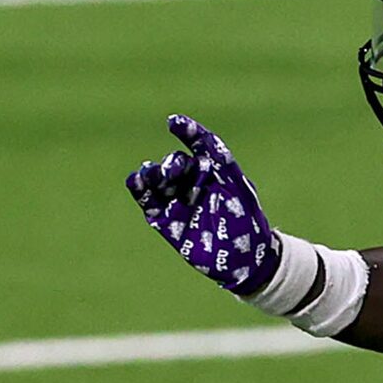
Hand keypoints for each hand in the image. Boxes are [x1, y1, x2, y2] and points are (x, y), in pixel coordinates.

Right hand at [124, 114, 281, 296]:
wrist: (247, 259)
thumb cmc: (247, 219)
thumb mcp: (235, 184)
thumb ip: (219, 159)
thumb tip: (201, 135)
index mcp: (212, 172)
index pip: (196, 146)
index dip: (185, 132)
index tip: (174, 122)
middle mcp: (192, 184)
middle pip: (174, 165)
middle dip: (171, 164)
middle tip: (173, 171)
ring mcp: (177, 201)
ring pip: (156, 181)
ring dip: (151, 174)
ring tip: (150, 173)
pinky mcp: (165, 221)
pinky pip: (148, 202)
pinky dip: (139, 190)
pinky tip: (135, 180)